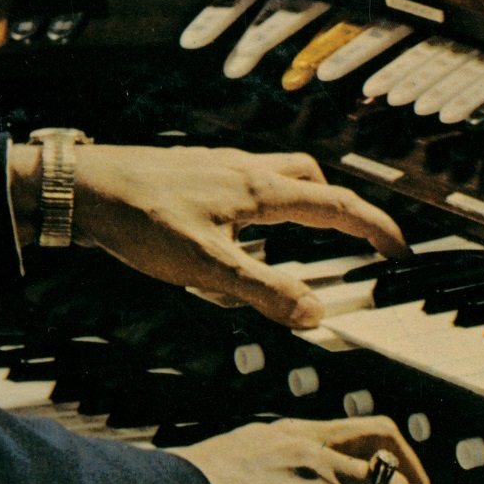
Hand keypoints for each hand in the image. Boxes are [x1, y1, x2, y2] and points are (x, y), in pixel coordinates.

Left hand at [11, 143, 406, 325]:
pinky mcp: (192, 175)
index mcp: (257, 190)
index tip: (401, 250)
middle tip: (356, 242)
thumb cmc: (137, 217)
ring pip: (276, 178)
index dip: (374, 228)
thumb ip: (262, 291)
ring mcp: (216, 168)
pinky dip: (261, 210)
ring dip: (299, 207)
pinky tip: (239, 240)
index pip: (334, 205)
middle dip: (340, 209)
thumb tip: (315, 314)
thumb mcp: (205, 266)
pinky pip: (244, 187)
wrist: (82, 186)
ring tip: (298, 249)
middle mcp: (243, 170)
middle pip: (311, 179)